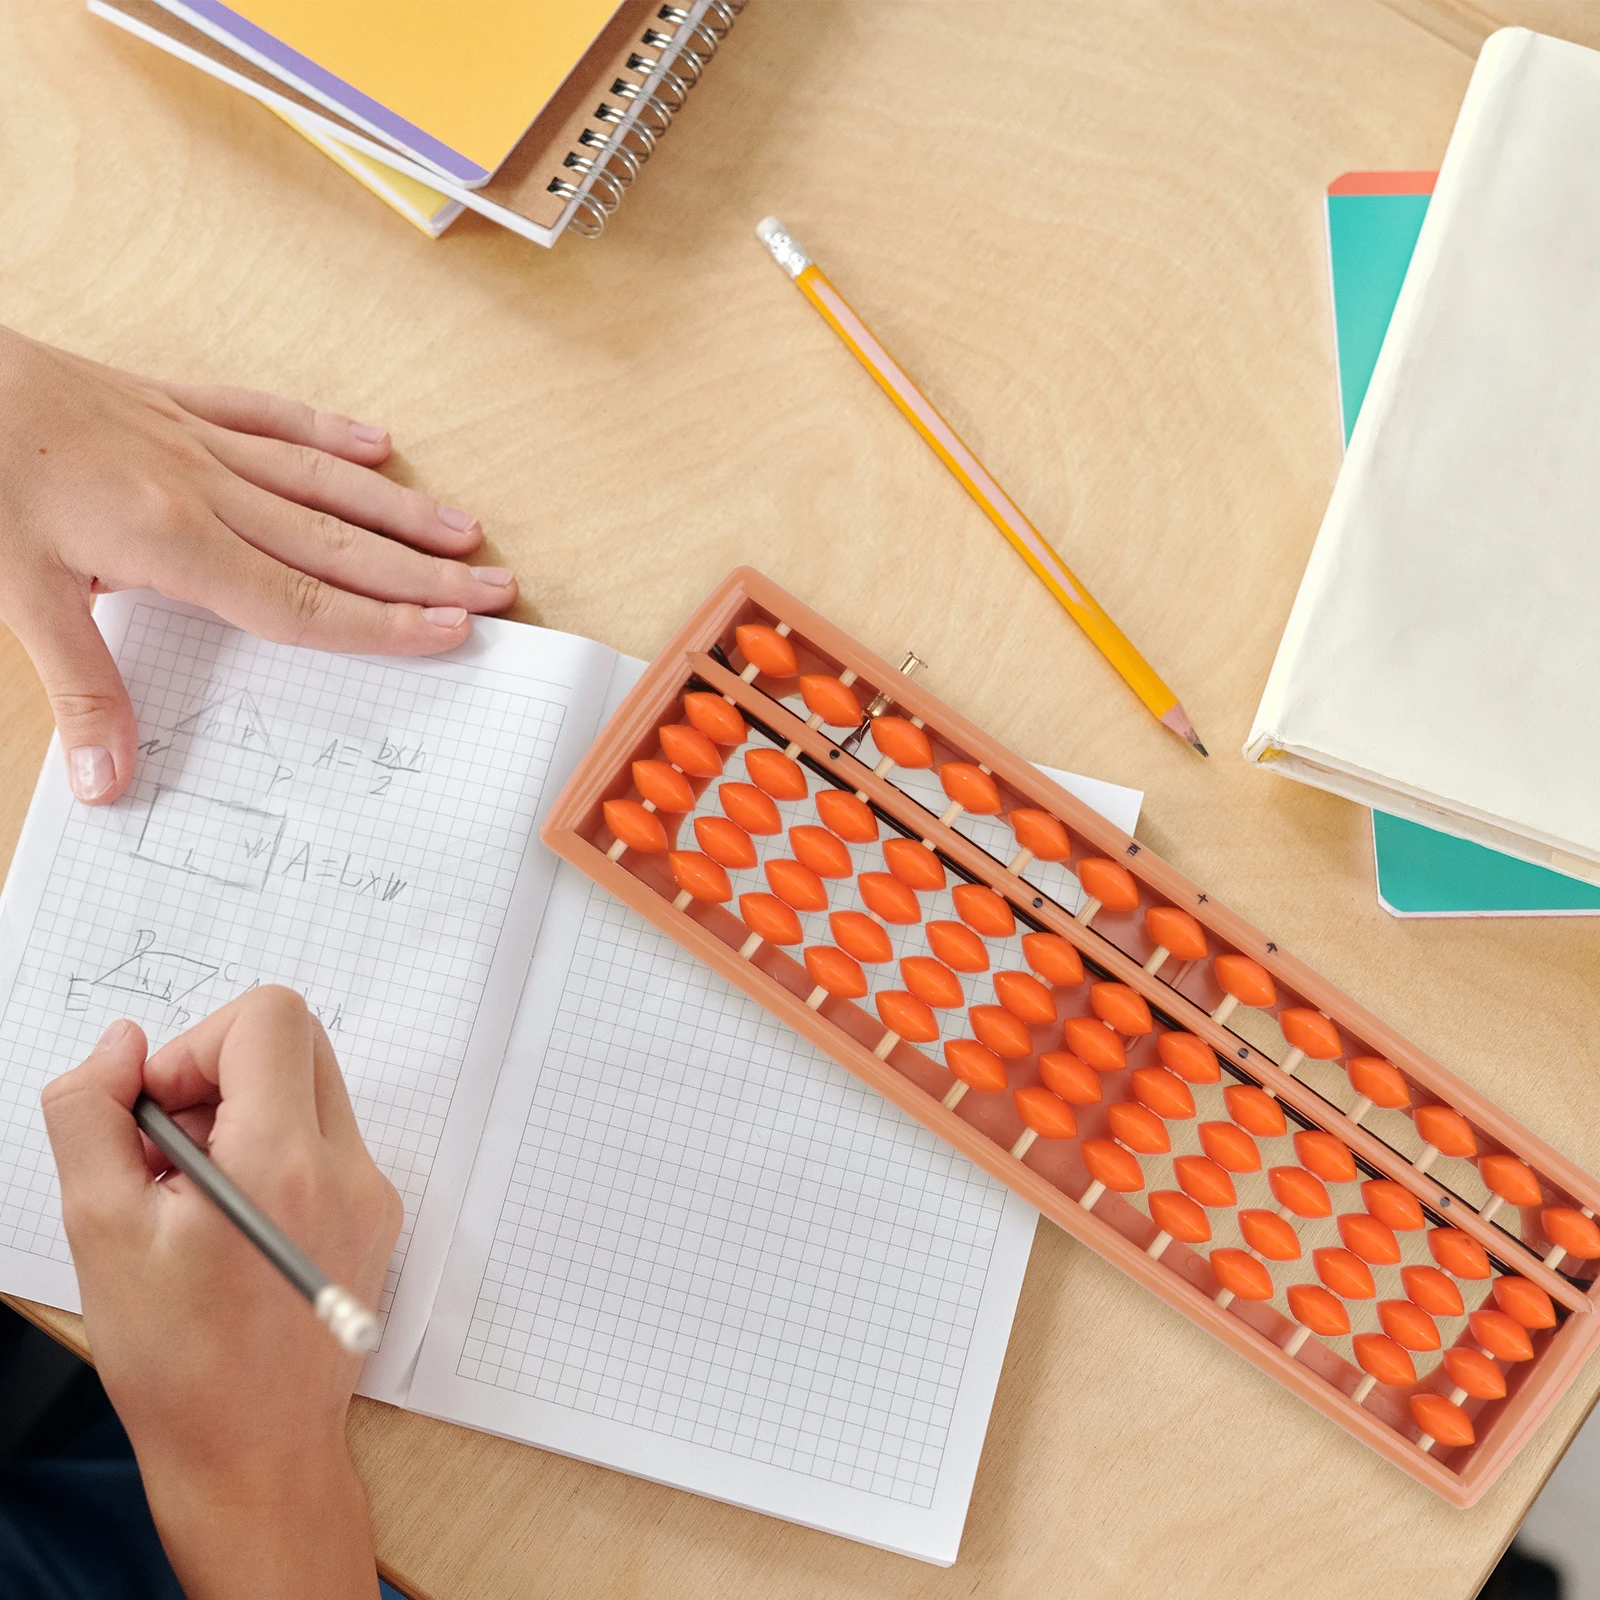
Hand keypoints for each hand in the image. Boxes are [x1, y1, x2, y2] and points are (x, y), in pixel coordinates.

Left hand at [0, 324, 517, 805]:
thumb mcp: (20, 595)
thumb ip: (81, 689)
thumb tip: (110, 784)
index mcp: (174, 543)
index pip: (303, 603)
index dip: (383, 625)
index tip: (450, 633)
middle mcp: (205, 491)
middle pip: (337, 547)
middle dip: (423, 575)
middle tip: (495, 590)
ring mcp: (196, 443)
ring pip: (322, 483)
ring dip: (399, 512)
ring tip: (466, 532)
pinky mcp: (176, 404)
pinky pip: (269, 416)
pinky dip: (328, 432)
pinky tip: (379, 446)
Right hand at [41, 988, 401, 1599]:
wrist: (252, 1454)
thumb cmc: (175, 1360)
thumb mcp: (99, 1229)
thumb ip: (93, 1114)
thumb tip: (121, 1045)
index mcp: (285, 1160)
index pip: (270, 1016)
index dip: (198, 1044)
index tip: (161, 1111)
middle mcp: (348, 1165)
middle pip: (298, 1042)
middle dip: (220, 1073)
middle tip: (168, 1151)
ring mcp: (373, 1190)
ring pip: (312, 1089)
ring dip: (245, 1114)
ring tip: (192, 1197)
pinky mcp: (377, 1214)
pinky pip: (326, 1140)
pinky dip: (274, 1151)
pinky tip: (229, 1222)